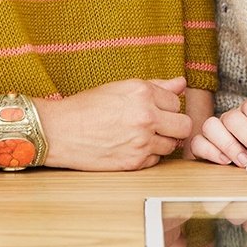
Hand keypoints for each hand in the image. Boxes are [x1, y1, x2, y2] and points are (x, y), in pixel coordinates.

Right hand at [41, 76, 190, 170]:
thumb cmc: (88, 106)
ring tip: (142, 136)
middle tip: (161, 125)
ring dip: (162, 141)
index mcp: (143, 92)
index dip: (166, 106)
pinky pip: (156, 160)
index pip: (176, 101)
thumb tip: (181, 83)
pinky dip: (149, 155)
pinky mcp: (134, 163)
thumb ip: (157, 86)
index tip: (156, 109)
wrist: (61, 131)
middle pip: (184, 125)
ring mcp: (142, 141)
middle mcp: (146, 116)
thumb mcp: (122, 87)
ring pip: (172, 145)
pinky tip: (133, 147)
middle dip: (175, 125)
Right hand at [191, 95, 246, 166]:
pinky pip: (198, 141)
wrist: (245, 167)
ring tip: (245, 161)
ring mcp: (213, 130)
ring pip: (213, 125)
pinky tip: (225, 161)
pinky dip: (210, 150)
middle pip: (234, 117)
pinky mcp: (200, 144)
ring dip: (229, 143)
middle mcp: (230, 118)